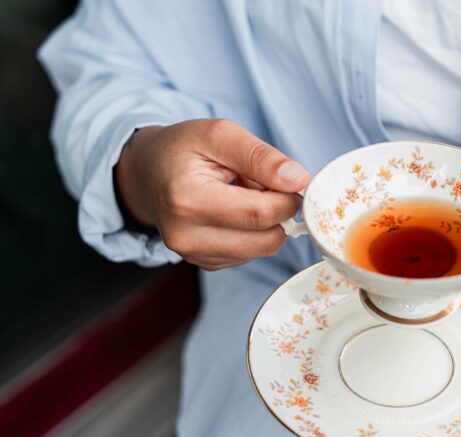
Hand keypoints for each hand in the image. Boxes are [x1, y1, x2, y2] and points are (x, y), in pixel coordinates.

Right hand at [114, 119, 309, 269]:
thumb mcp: (220, 134)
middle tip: (268, 184)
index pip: (261, 213)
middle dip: (281, 211)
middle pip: (266, 238)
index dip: (288, 197)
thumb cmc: (184, 148)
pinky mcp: (205, 263)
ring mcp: (194, 255)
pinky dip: (256, 233)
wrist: (149, 171)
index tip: (292, 180)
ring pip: (263, 249)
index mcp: (187, 200)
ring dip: (269, 222)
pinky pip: (251, 254)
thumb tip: (298, 180)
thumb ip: (261, 156)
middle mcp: (186, 236)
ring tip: (246, 194)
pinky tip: (237, 211)